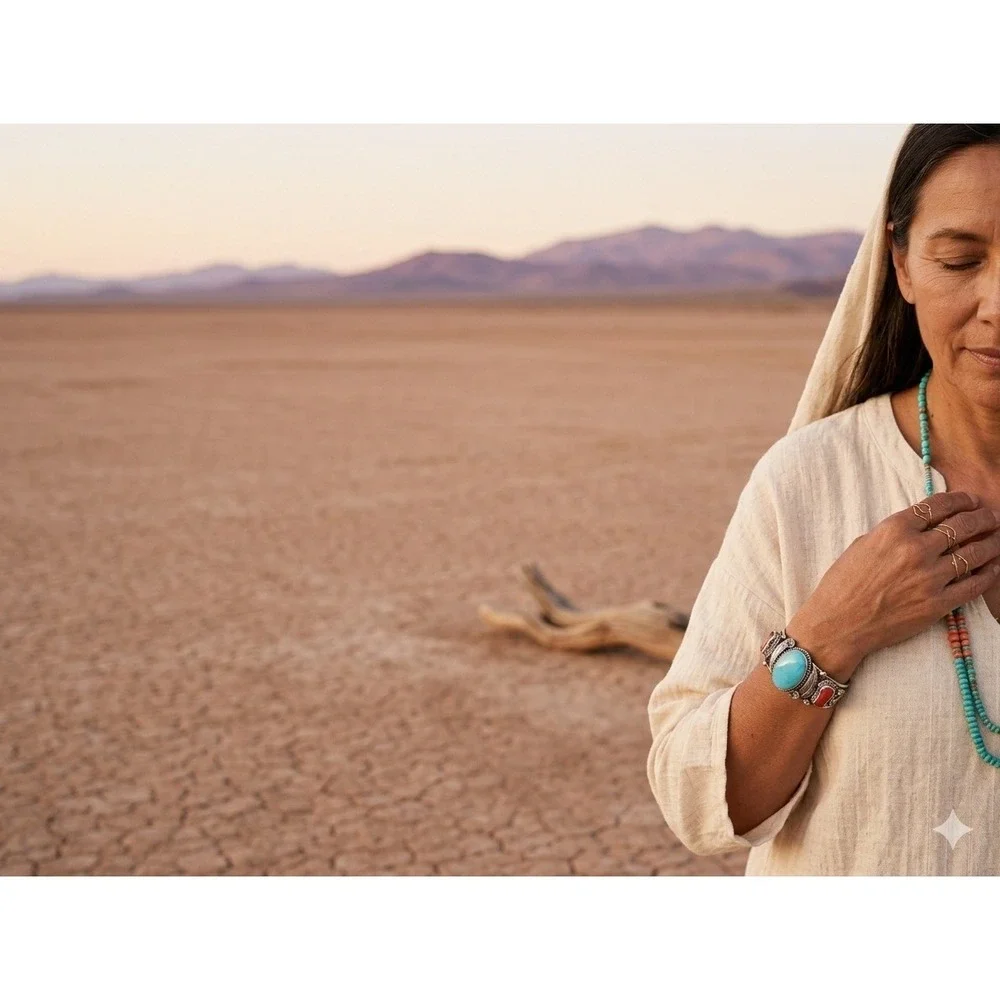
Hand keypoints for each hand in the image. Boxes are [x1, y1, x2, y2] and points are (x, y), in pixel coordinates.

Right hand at [787, 491, 999, 681]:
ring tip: (997, 539)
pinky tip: (993, 568)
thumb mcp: (862, 545)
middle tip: (990, 516)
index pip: (937, 506)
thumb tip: (920, 527)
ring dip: (990, 543)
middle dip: (981, 517)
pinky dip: (988, 574)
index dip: (959, 500)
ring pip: (974, 553)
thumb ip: (893, 533)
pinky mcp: (938, 603)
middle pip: (962, 525)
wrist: (838, 624)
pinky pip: (974, 585)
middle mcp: (915, 550)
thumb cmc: (843, 584)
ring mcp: (929, 577)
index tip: (969, 500)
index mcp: (893, 530)